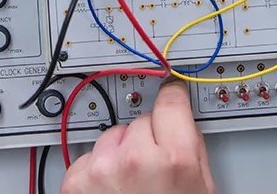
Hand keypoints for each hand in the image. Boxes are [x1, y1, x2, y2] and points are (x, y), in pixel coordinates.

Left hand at [62, 82, 214, 193]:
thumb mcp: (200, 188)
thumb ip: (191, 148)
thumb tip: (180, 120)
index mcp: (175, 158)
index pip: (170, 100)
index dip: (172, 98)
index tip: (170, 92)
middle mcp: (135, 158)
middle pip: (140, 121)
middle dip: (145, 138)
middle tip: (152, 169)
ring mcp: (101, 170)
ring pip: (111, 136)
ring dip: (118, 153)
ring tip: (130, 185)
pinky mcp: (76, 183)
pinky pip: (87, 157)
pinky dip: (95, 170)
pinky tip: (110, 192)